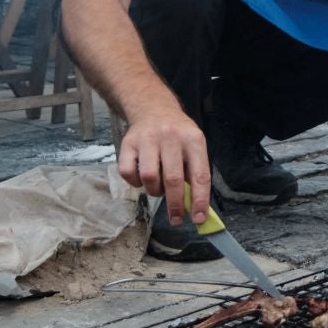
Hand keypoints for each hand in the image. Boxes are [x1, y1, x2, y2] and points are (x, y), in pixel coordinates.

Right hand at [118, 103, 210, 225]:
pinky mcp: (128, 143)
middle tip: (177, 219)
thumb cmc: (178, 135)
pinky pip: (128, 173)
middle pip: (173, 179)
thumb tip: (197, 208)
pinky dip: (135, 183)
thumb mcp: (194, 146)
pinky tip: (142, 179)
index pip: (200, 175)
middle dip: (175, 205)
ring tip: (159, 188)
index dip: (200, 200)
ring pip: (149, 177)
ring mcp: (147, 139)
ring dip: (155, 191)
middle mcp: (171, 137)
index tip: (199, 219)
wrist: (153, 108)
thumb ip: (195, 173)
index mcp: (193, 140)